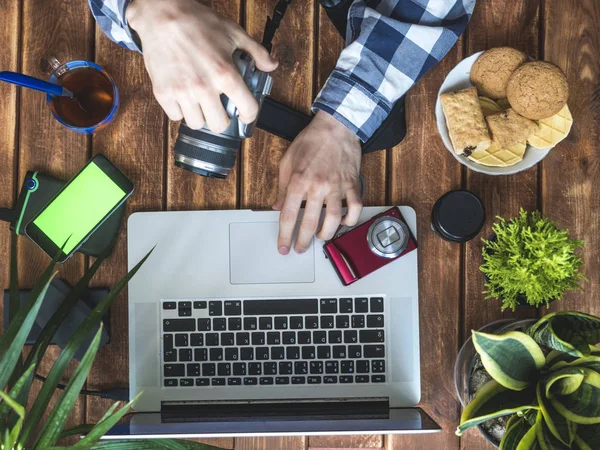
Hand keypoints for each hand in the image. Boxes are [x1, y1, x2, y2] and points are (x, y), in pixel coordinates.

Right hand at [126, 0, 277, 131]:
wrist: (161, 15)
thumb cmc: (197, 21)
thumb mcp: (234, 32)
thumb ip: (257, 52)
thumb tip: (271, 65)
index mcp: (225, 74)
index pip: (247, 109)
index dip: (249, 114)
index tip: (244, 113)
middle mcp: (204, 87)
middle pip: (219, 125)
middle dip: (222, 118)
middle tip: (219, 108)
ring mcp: (182, 92)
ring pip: (196, 123)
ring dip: (201, 116)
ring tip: (201, 102)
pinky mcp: (163, 93)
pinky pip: (175, 116)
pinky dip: (180, 110)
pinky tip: (184, 98)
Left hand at [273, 111, 362, 254]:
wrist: (336, 125)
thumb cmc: (311, 141)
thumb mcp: (287, 161)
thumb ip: (281, 187)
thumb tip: (276, 206)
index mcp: (298, 181)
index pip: (287, 215)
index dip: (284, 235)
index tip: (283, 247)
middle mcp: (317, 186)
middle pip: (309, 223)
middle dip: (303, 241)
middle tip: (300, 248)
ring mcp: (337, 186)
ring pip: (333, 220)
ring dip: (326, 234)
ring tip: (321, 237)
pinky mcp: (352, 184)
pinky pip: (354, 208)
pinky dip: (349, 220)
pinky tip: (343, 222)